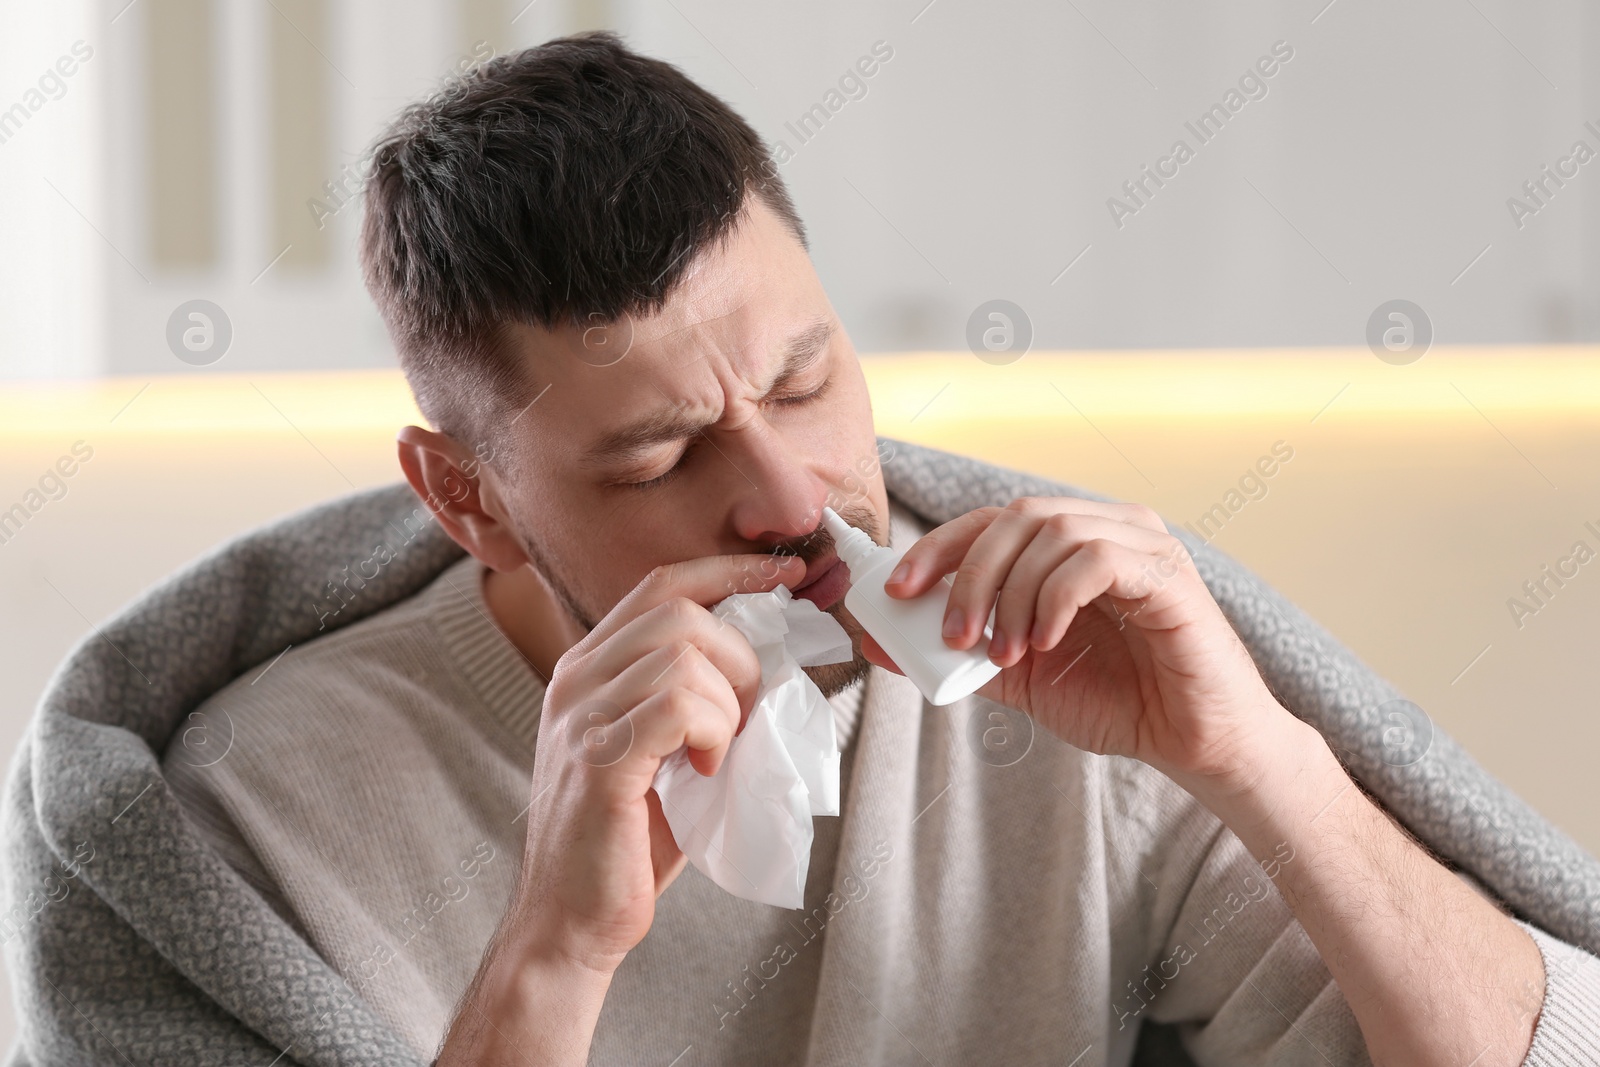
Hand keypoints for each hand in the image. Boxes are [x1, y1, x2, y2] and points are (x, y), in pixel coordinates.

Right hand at [514, 553, 806, 975]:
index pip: (662, 584)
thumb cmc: (628, 840)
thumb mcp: (663, 748)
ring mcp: (580, 716)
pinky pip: (679, 706)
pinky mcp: (598, 760)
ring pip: (684, 656)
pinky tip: (707, 770)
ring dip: (728, 705)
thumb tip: (769, 660)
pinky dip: (713, 733)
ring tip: (719, 753)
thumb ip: (694, 697)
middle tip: (747, 716)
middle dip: (739, 656)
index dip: (729, 570)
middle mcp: (576, 678)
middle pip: (680, 610)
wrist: (572, 920)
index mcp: (590, 667)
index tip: (786, 573)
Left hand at [860, 497, 1281, 783]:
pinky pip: (1096, 558)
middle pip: (1015, 517)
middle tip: (951, 635)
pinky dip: (1055, 597)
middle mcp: (1107, 528)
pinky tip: (1046, 642)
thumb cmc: (1117, 701)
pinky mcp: (1169, 572)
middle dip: (968, 574)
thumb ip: (957, 656)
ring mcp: (1142, 543)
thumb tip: (880, 642)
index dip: (939, 548)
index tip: (899, 592)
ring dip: (1012, 595)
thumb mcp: (1020, 678)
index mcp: (1068, 545)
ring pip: (1052, 532)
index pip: (991, 521)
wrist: (1194, 743)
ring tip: (1006, 652)